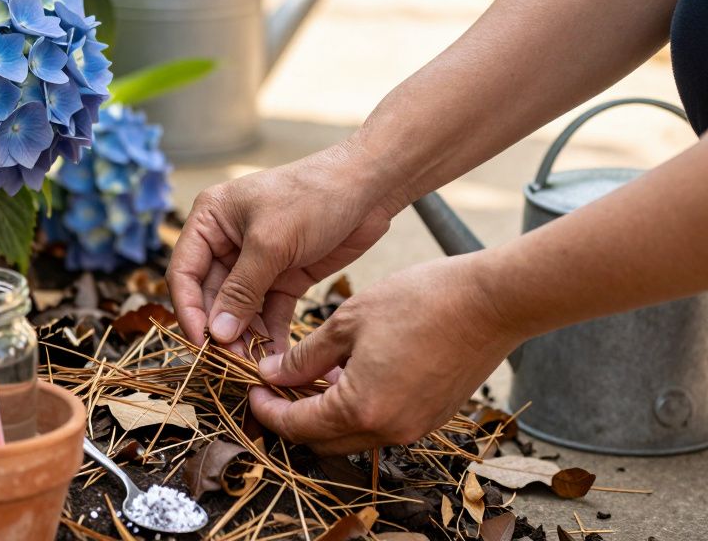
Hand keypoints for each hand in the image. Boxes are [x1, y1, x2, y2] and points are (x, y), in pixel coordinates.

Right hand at [166, 142, 396, 352]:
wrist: (369, 187)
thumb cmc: (313, 197)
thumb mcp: (271, 242)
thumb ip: (242, 290)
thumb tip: (217, 334)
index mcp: (209, 221)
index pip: (184, 273)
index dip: (189, 311)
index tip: (200, 344)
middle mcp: (226, 242)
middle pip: (211, 297)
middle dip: (221, 329)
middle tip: (232, 362)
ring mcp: (256, 262)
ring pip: (240, 310)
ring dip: (246, 337)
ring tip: (255, 365)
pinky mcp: (284, 277)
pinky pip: (270, 313)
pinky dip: (272, 335)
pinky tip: (278, 359)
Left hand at [250, 256, 520, 454]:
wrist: (492, 302)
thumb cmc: (421, 301)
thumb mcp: (348, 322)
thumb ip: (304, 357)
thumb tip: (272, 376)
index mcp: (361, 409)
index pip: (296, 426)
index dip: (266, 410)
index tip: (251, 389)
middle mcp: (389, 430)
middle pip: (322, 441)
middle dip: (292, 417)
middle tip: (274, 385)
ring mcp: (415, 428)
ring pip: (352, 436)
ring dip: (325, 414)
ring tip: (309, 376)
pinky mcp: (433, 418)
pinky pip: (381, 425)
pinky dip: (356, 409)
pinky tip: (348, 375)